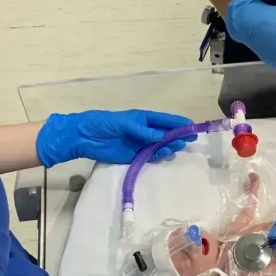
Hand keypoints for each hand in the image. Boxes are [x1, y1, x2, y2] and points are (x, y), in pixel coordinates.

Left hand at [35, 110, 195, 166]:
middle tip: (189, 140)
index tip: (192, 126)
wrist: (83, 137)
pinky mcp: (133, 156)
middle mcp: (144, 131)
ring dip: (169, 146)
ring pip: (160, 146)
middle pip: (165, 134)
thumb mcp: (124, 122)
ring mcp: (140, 144)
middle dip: (178, 136)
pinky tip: (164, 153)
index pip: (165, 120)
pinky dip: (158, 156)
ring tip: (178, 146)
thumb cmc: (103, 123)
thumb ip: (143, 130)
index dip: (179, 123)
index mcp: (143, 119)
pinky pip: (150, 156)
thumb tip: (161, 137)